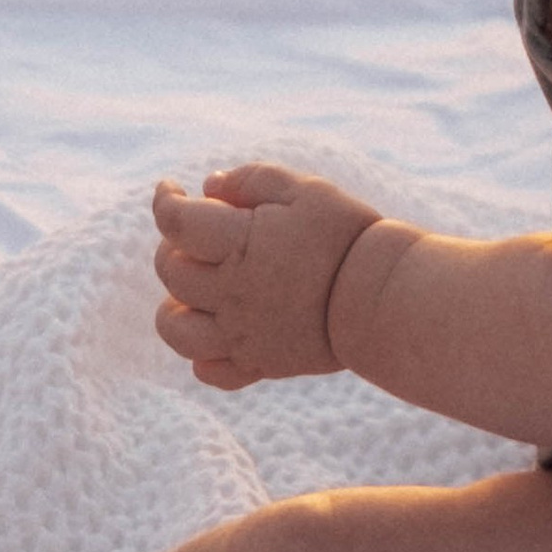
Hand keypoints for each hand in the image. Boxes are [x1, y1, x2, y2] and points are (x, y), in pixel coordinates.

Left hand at [151, 163, 384, 391]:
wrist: (386, 297)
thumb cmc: (347, 234)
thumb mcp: (305, 189)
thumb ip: (252, 180)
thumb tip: (207, 186)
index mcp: (239, 246)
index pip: (175, 223)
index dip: (165, 199)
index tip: (171, 188)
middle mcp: (231, 295)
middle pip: (170, 272)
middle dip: (175, 245)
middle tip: (200, 232)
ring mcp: (242, 335)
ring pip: (175, 330)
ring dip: (174, 304)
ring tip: (198, 288)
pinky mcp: (260, 364)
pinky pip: (211, 371)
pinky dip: (202, 354)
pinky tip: (219, 330)